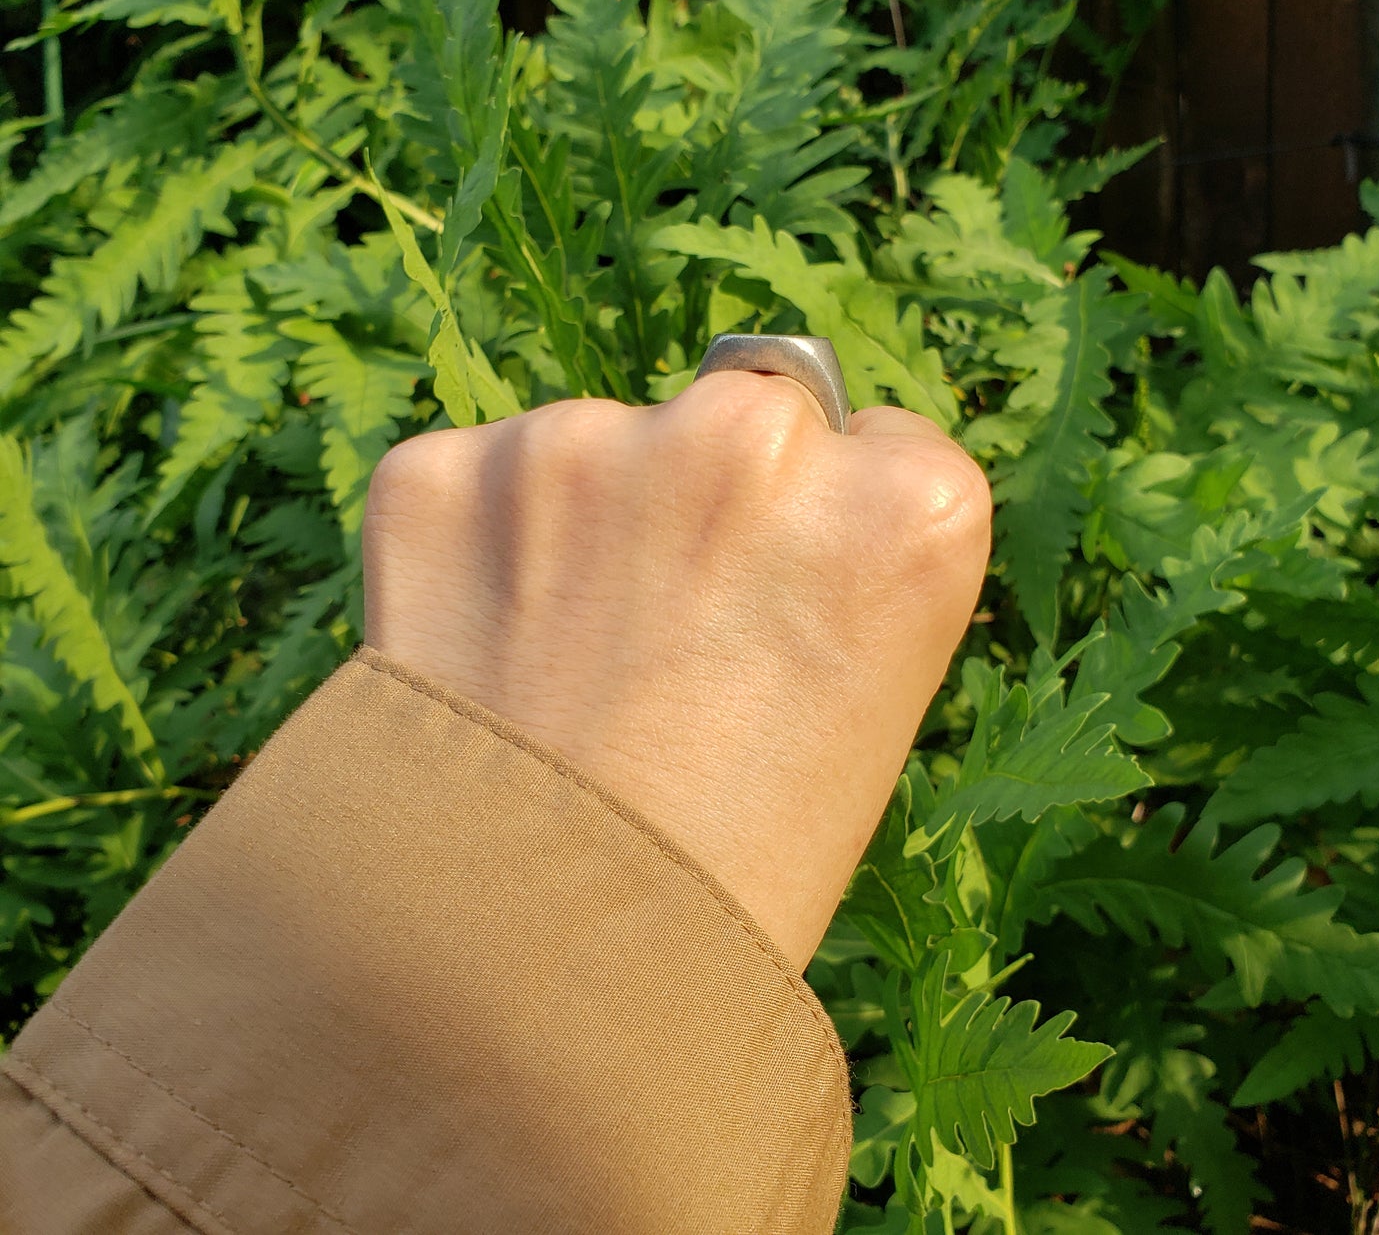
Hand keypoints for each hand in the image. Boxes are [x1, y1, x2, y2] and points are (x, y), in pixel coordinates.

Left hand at [362, 373, 990, 969]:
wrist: (510, 989)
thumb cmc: (723, 879)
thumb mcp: (858, 713)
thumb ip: (828, 561)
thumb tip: (760, 472)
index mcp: (905, 512)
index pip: (883, 447)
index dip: (826, 540)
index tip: (789, 618)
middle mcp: (754, 443)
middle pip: (748, 420)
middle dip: (715, 502)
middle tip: (669, 645)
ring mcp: (586, 445)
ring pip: (604, 445)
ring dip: (590, 521)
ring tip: (566, 676)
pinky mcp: (443, 472)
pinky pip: (480, 479)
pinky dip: (477, 545)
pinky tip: (480, 657)